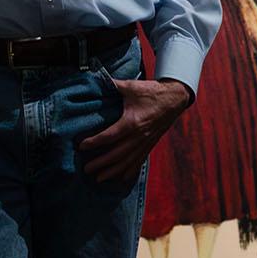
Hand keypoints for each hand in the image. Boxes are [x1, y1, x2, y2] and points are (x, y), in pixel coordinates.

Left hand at [76, 77, 191, 183]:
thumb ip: (113, 85)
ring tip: (99, 178)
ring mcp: (146, 142)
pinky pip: (139, 160)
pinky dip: (130, 170)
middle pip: (117, 154)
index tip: (81, 147)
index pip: (109, 136)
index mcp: (132, 122)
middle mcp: (139, 136)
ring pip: (127, 161)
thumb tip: (96, 79)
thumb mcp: (131, 87)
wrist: (175, 98)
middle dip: (100, 163)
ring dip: (113, 171)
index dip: (94, 142)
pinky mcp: (150, 144)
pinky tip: (121, 178)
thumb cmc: (152, 92)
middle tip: (86, 169)